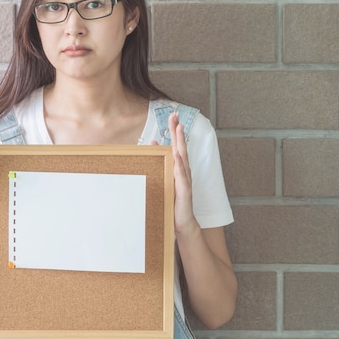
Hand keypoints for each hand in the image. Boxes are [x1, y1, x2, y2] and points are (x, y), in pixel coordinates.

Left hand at [168, 112, 197, 233]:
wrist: (181, 222)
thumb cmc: (172, 200)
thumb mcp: (163, 179)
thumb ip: (160, 162)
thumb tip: (153, 144)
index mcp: (177, 168)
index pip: (176, 145)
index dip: (175, 130)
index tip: (173, 115)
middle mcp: (183, 171)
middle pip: (181, 147)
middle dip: (178, 131)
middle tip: (176, 116)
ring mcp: (185, 180)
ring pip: (183, 158)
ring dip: (181, 143)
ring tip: (178, 130)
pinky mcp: (184, 190)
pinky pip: (181, 175)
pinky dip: (179, 164)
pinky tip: (177, 155)